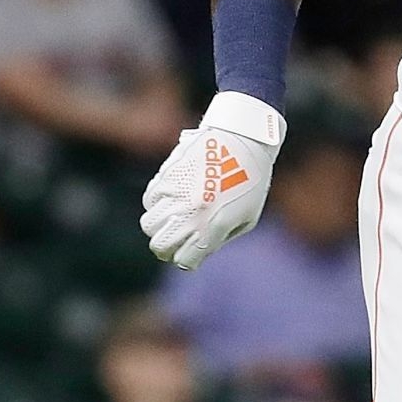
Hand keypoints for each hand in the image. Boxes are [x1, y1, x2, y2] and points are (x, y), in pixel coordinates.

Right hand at [141, 91, 284, 271]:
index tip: (193, 253)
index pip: (184, 260)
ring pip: (149, 224)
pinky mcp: (166, 176)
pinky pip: (150, 199)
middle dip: (166, 249)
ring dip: (160, 226)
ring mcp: (175, 194)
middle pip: (159, 245)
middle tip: (176, 242)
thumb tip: (200, 249)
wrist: (243, 141)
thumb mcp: (246, 218)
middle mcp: (189, 213)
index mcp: (211, 227)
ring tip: (173, 218)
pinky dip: (158, 204)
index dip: (188, 260)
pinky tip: (172, 198)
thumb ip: (221, 238)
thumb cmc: (252, 182)